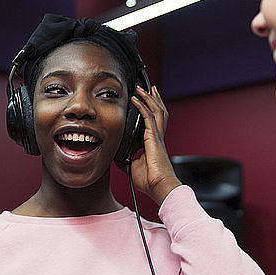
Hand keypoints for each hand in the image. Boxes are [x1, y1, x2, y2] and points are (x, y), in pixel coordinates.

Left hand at [128, 85, 181, 205]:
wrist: (159, 186)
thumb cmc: (149, 180)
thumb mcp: (131, 167)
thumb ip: (125, 160)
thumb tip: (116, 156)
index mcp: (153, 143)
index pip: (153, 121)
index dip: (151, 109)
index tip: (145, 101)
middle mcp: (157, 137)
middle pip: (158, 112)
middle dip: (153, 99)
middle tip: (149, 88)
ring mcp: (156, 136)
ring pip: (156, 111)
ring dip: (148, 98)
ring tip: (143, 88)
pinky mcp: (154, 137)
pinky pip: (148, 117)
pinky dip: (142, 106)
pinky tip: (136, 99)